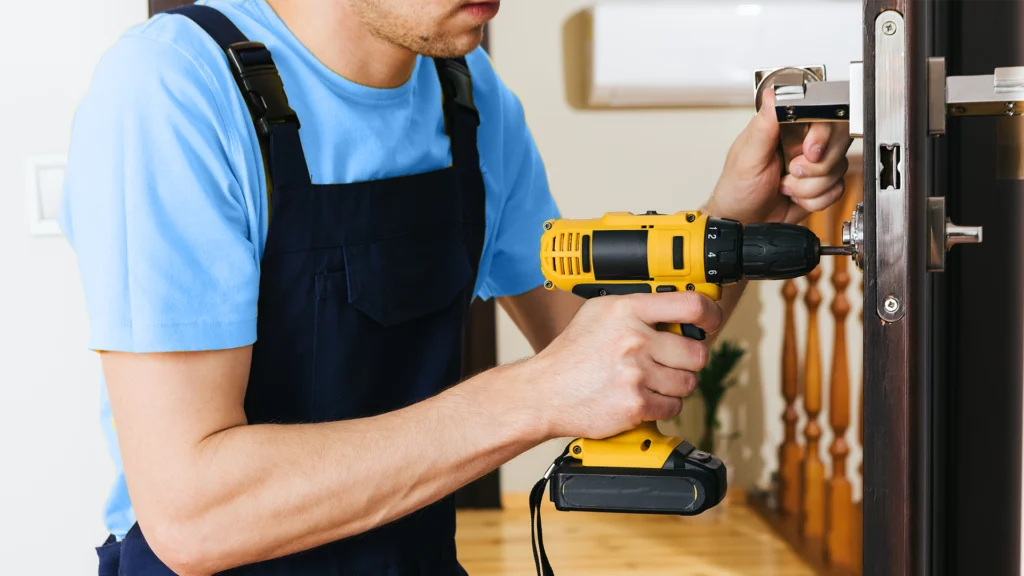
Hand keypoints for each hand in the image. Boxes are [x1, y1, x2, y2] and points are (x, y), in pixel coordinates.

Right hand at [530, 291, 722, 439]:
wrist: (545, 392)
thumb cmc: (572, 355)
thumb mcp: (599, 313)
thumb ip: (637, 308)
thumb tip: (677, 310)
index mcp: (626, 310)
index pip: (690, 305)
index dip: (710, 314)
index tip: (711, 321)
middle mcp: (633, 339)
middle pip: (696, 351)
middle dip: (687, 360)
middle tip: (669, 361)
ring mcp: (635, 373)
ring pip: (688, 382)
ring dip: (674, 385)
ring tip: (650, 381)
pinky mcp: (635, 405)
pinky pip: (673, 407)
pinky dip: (662, 406)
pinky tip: (640, 397)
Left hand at [705, 89, 852, 224]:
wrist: (743, 221)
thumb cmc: (737, 188)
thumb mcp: (747, 157)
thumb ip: (763, 126)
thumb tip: (773, 95)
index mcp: (785, 127)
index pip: (822, 117)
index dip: (822, 135)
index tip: (808, 152)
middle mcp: (802, 142)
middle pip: (838, 142)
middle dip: (815, 166)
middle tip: (791, 171)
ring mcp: (814, 164)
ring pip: (838, 168)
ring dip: (810, 186)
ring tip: (785, 187)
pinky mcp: (821, 184)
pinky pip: (837, 189)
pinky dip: (815, 200)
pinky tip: (796, 197)